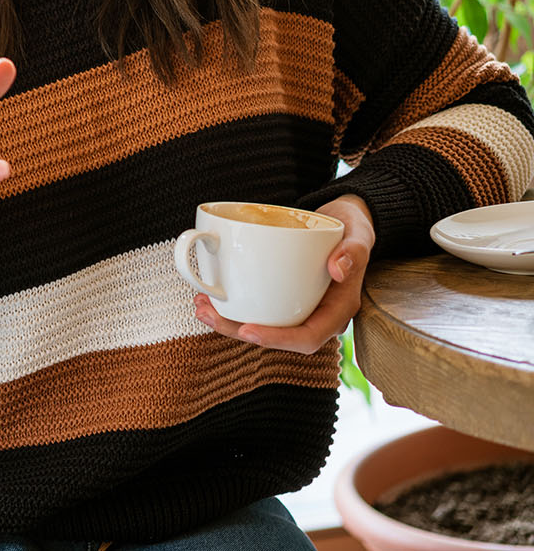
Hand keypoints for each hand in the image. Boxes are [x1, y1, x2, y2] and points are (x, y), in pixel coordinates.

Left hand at [194, 194, 375, 353]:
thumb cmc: (353, 230)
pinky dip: (235, 304)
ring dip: (230, 320)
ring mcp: (300, 307)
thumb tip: (338, 269)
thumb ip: (354, 251)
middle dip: (239, 331)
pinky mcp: (285, 296)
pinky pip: (260, 308)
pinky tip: (212, 294)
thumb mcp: (359, 234)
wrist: (344, 222)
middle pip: (277, 336)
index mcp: (338, 310)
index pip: (308, 337)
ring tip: (201, 304)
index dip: (278, 339)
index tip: (247, 329)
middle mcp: (318, 315)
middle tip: (207, 313)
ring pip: (264, 324)